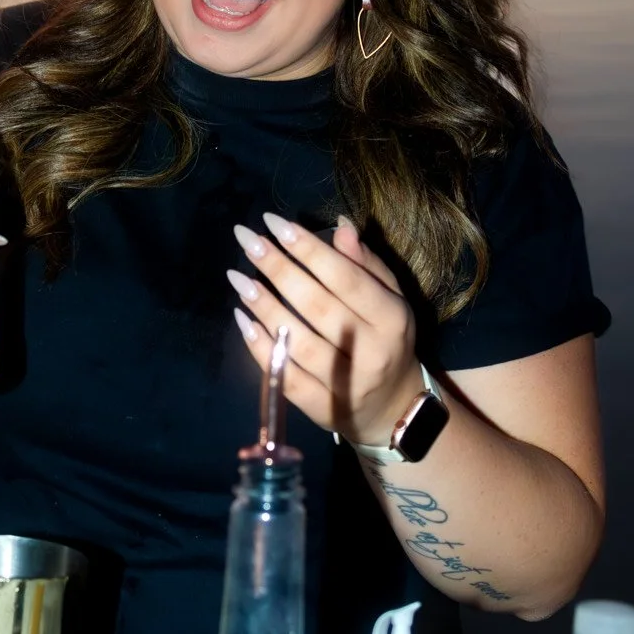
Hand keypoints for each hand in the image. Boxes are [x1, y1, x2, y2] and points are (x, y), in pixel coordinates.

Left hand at [227, 212, 422, 445]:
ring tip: (238, 278)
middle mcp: (372, 352)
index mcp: (391, 318)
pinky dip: (262, 350)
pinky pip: (287, 378)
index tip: (272, 223)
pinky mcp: (323, 409)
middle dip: (278, 269)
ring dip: (264, 308)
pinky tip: (244, 321)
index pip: (345, 278)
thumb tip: (340, 226)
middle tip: (247, 241)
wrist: (394, 407)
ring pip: (299, 343)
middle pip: (317, 306)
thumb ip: (366, 264)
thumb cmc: (386, 339)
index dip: (307, 249)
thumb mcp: (390, 299)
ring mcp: (347, 385)